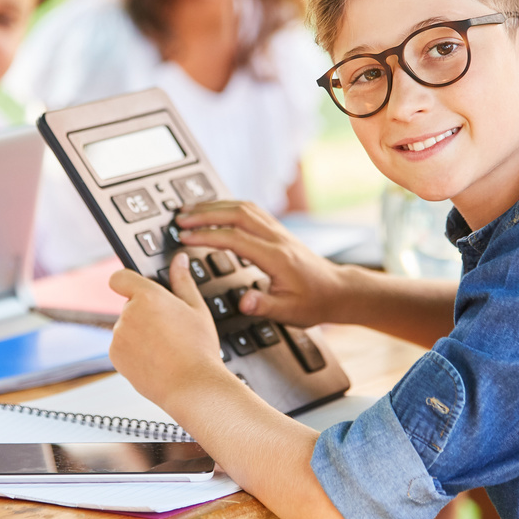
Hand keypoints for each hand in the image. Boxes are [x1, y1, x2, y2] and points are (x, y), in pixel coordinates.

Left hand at [108, 252, 227, 407]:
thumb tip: (179, 260)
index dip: (127, 282)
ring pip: (127, 328)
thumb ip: (183, 281)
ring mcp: (119, 336)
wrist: (192, 386)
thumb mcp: (197, 309)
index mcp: (148, 296)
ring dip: (140, 334)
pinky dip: (134, 352)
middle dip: (145, 313)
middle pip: (130, 306)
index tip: (137, 289)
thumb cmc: (198, 349)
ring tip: (165, 348)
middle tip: (169, 328)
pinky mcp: (115, 356)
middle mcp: (128, 314)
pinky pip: (122, 347)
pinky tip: (156, 360)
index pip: (120, 277)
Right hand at [174, 201, 344, 326]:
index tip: (185, 237)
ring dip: (215, 205)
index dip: (207, 235)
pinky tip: (215, 210)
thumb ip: (264, 306)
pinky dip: (228, 206)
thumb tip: (243, 302)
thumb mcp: (289, 312)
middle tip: (179, 218)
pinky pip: (250, 210)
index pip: (235, 238)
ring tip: (190, 210)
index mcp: (276, 257)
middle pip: (236, 214)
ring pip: (243, 207)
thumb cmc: (315, 302)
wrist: (338, 291)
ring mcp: (278, 231)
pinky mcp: (278, 231)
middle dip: (205, 213)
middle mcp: (276, 238)